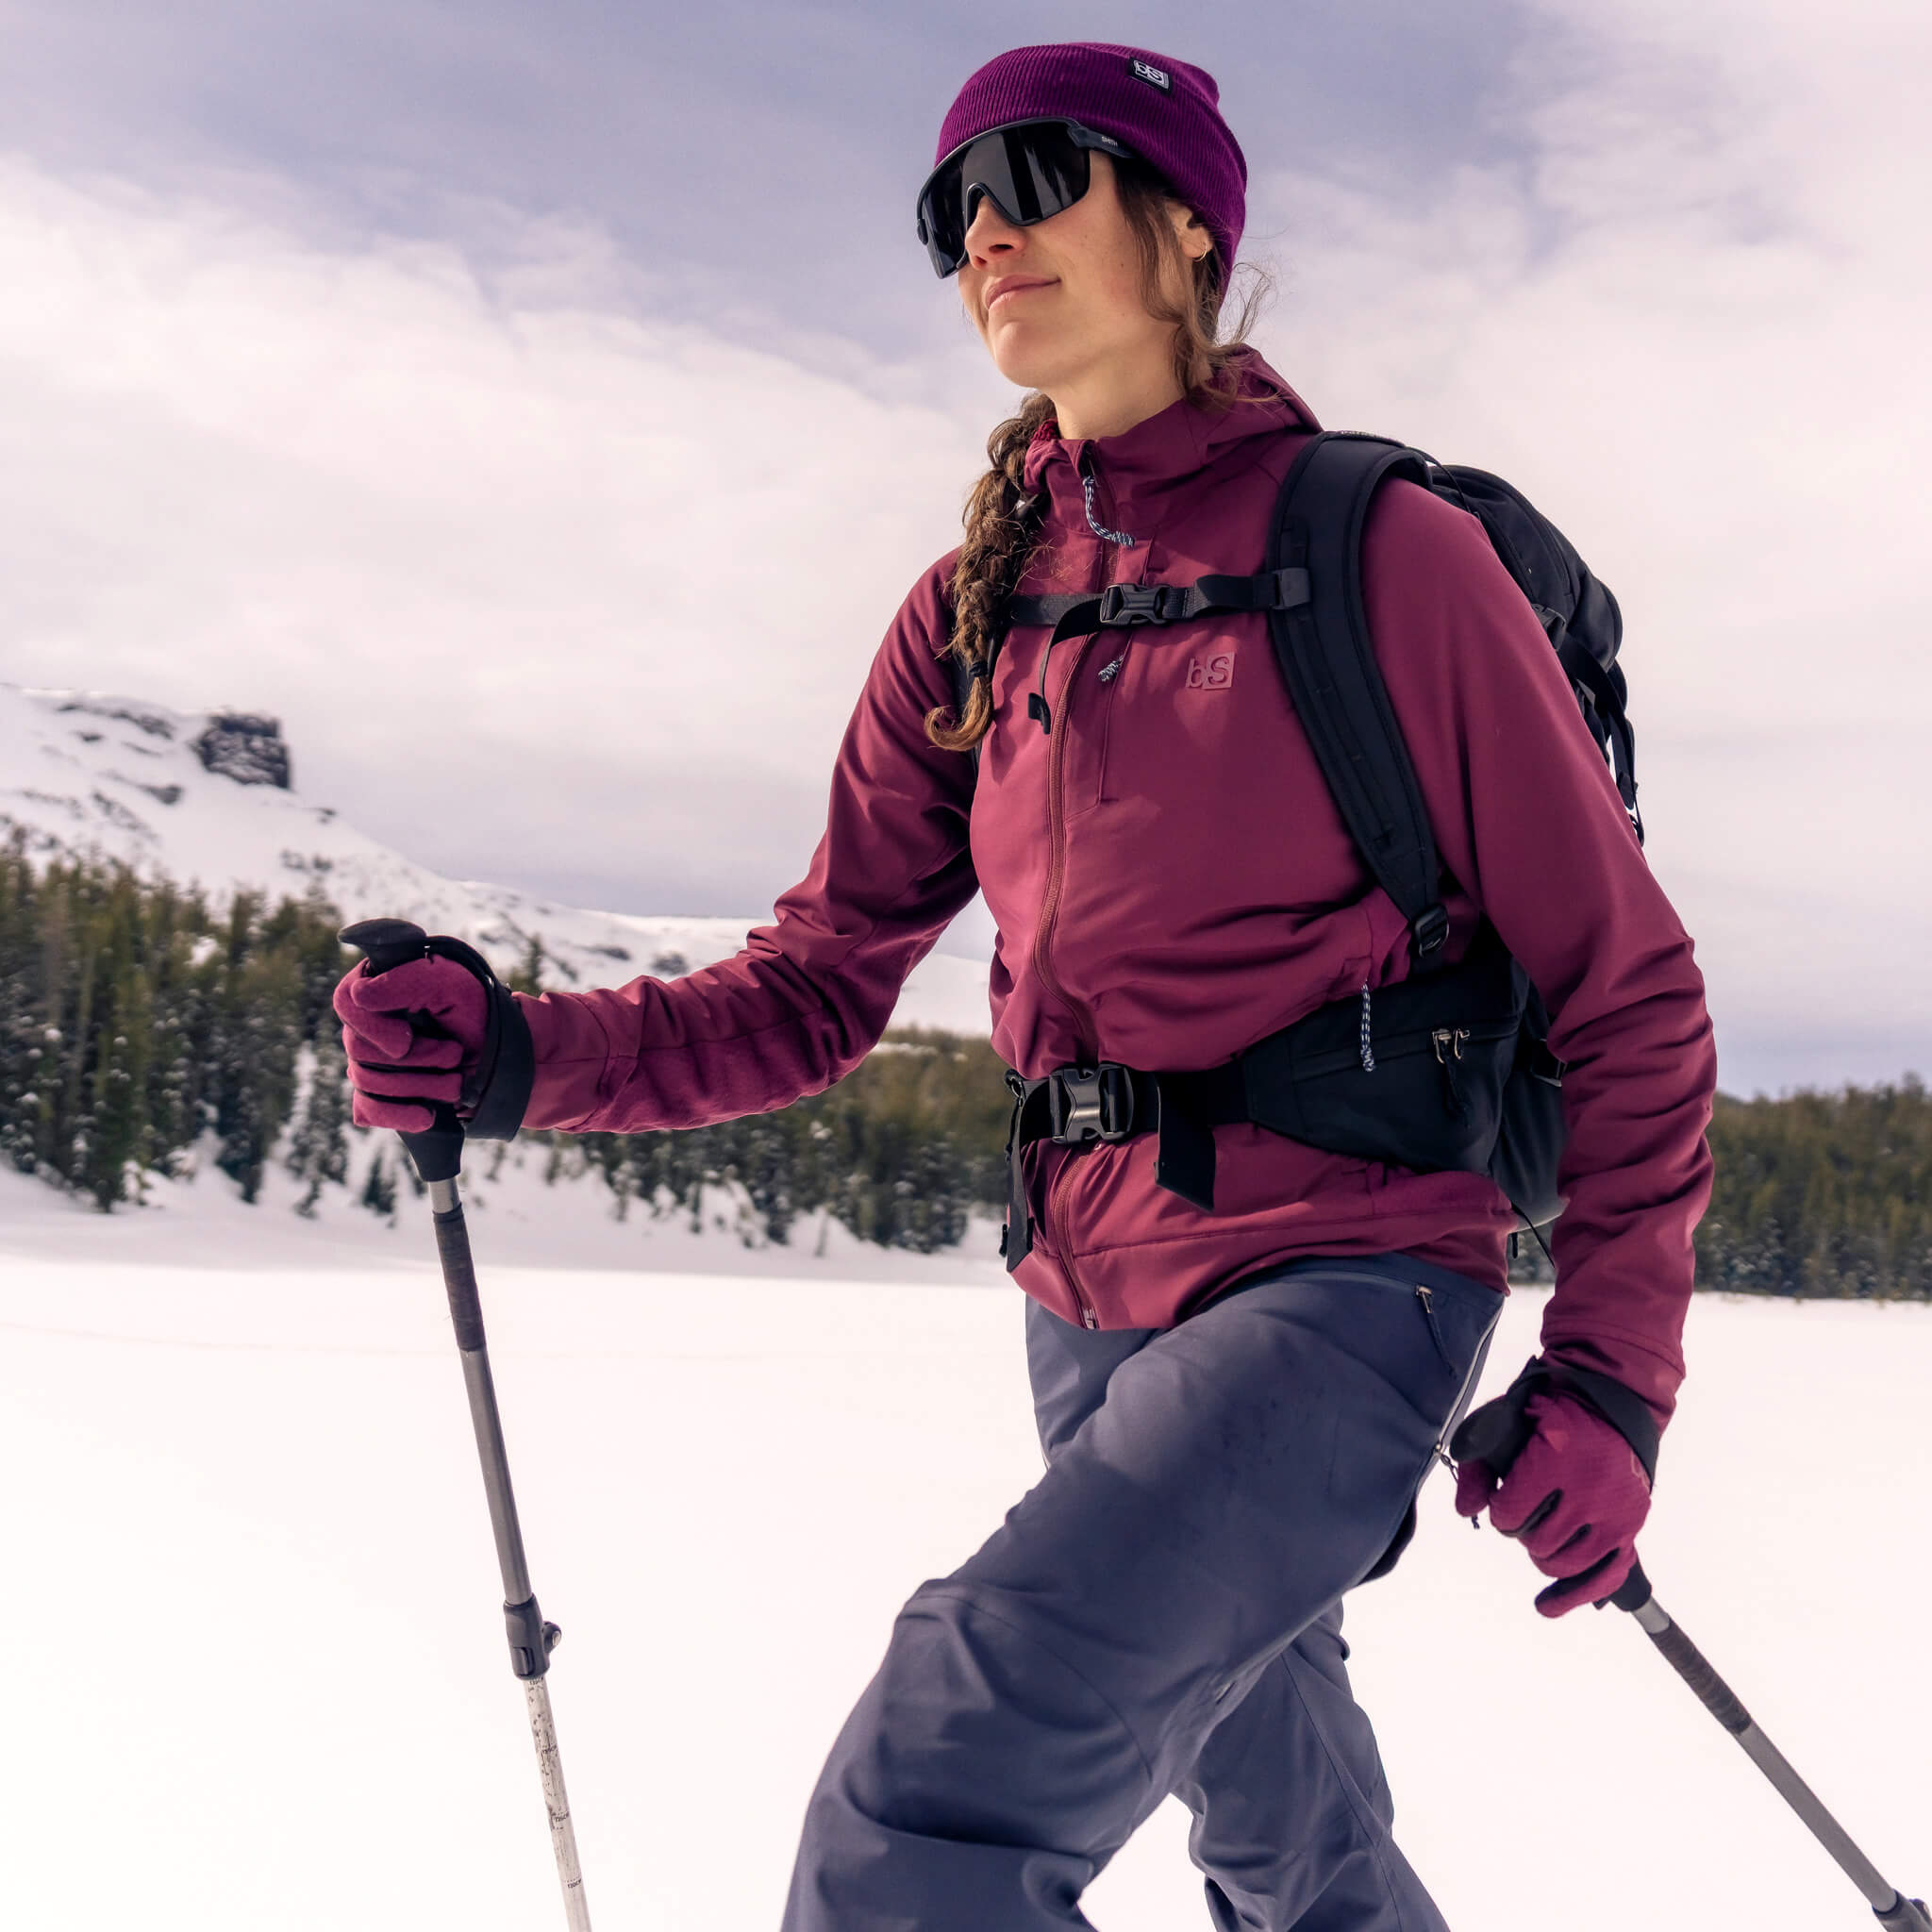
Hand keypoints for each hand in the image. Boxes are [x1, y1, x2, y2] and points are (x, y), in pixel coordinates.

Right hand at [333, 953, 488, 1132]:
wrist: (501, 1054)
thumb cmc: (475, 1011)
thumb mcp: (450, 984)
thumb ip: (406, 981)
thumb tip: (360, 996)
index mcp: (377, 985)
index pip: (346, 1001)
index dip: (372, 1027)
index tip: (406, 1040)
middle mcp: (366, 1023)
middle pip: (358, 1049)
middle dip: (414, 1059)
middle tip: (454, 1054)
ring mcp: (368, 1060)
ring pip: (367, 1081)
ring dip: (419, 1085)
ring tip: (456, 1083)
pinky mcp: (378, 1094)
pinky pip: (369, 1110)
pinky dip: (399, 1114)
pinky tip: (427, 1116)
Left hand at [1454, 1382, 1653, 1617]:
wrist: (1610, 1407)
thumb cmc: (1549, 1417)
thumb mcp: (1505, 1423)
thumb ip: (1478, 1465)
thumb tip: (1467, 1511)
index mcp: (1556, 1458)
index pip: (1510, 1515)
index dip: (1500, 1511)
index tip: (1505, 1499)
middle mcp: (1591, 1489)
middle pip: (1536, 1542)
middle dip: (1522, 1530)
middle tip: (1528, 1509)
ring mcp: (1616, 1513)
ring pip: (1564, 1564)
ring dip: (1544, 1555)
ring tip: (1540, 1537)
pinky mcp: (1631, 1528)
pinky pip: (1605, 1577)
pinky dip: (1576, 1596)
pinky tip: (1546, 1607)